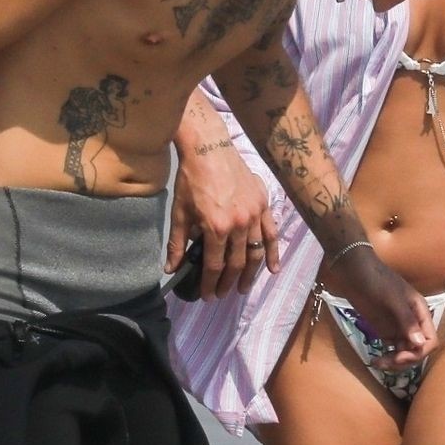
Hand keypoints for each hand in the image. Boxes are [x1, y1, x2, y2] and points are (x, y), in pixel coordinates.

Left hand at [167, 149, 278, 299]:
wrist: (209, 148)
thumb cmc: (191, 179)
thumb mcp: (179, 213)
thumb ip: (177, 244)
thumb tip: (171, 269)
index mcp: (216, 227)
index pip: (215, 265)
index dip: (210, 284)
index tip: (207, 296)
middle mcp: (239, 224)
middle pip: (236, 263)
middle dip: (228, 283)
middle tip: (223, 294)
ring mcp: (254, 215)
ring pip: (255, 252)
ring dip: (250, 274)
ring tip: (243, 288)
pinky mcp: (263, 204)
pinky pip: (271, 234)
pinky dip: (273, 253)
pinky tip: (273, 270)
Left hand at [323, 245, 434, 369]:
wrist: (352, 271)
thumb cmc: (376, 280)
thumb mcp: (393, 299)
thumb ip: (406, 321)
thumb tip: (419, 344)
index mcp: (420, 312)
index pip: (430, 340)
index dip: (419, 353)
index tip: (400, 357)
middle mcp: (412, 322)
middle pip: (418, 350)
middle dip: (405, 360)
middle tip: (386, 363)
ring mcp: (398, 326)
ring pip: (404, 352)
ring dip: (395, 362)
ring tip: (378, 364)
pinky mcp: (384, 330)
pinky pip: (392, 349)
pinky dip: (387, 357)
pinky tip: (375, 360)